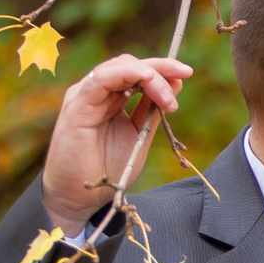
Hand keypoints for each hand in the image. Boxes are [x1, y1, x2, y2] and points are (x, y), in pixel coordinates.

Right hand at [41, 55, 192, 229]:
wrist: (79, 198)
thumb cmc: (107, 170)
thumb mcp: (138, 136)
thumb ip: (152, 111)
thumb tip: (176, 83)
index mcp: (109, 98)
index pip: (135, 71)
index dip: (162, 68)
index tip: (187, 73)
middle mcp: (95, 92)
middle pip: (129, 64)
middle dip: (160, 69)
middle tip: (184, 77)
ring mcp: (84, 96)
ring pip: (118, 67)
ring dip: (149, 75)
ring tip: (168, 98)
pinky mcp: (77, 107)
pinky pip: (101, 79)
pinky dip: (127, 74)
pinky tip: (147, 80)